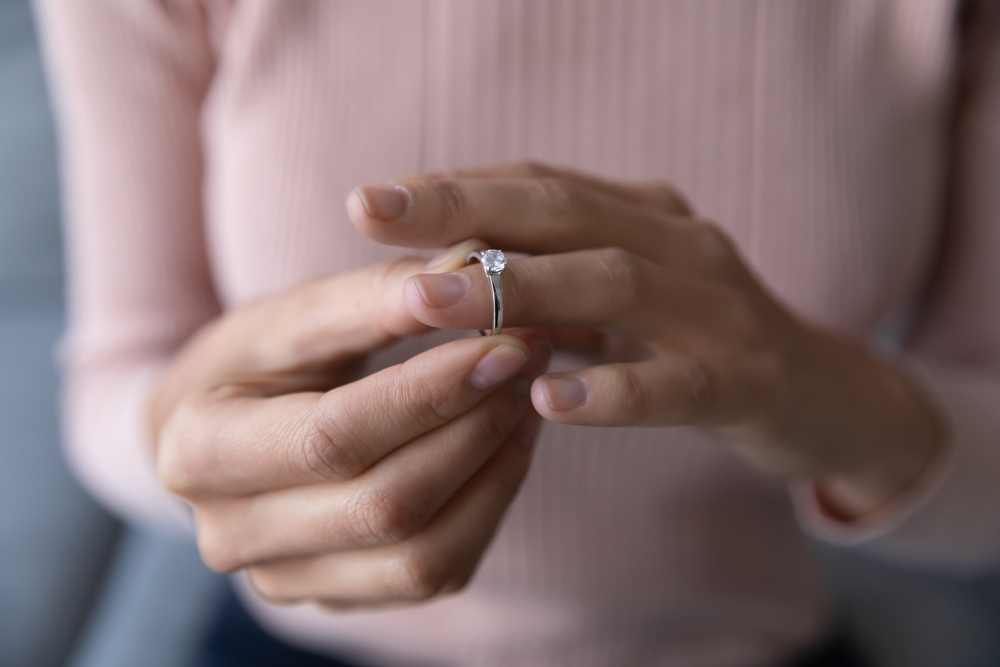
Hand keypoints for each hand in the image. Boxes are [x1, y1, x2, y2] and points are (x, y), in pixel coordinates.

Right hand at [150, 245, 551, 607]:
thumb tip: (472, 266)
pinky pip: (435, 572)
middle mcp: (232, 535)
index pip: (332, 437)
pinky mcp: (339, 596)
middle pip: (384, 504)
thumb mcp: (290, 317)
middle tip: (528, 360)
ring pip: (421, 556)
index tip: (503, 345)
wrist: (216, 434)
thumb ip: (373, 296)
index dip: (428, 394)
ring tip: (526, 399)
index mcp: (199, 452)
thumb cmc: (250, 363)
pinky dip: (488, 506)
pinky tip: (508, 444)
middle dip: (473, 428)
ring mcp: (287, 580)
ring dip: (492, 471)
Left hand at [347, 161, 945, 518]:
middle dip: (464, 210)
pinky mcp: (747, 380)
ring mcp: (719, 309)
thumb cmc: (696, 343)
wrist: (823, 394)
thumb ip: (551, 281)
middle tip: (369, 214)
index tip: (371, 201)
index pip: (539, 184)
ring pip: (614, 284)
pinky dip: (610, 390)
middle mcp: (679, 244)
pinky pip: (676, 385)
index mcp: (642, 216)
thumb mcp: (622, 299)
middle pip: (564, 212)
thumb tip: (441, 274)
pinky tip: (545, 398)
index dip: (455, 187)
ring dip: (516, 290)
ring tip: (428, 303)